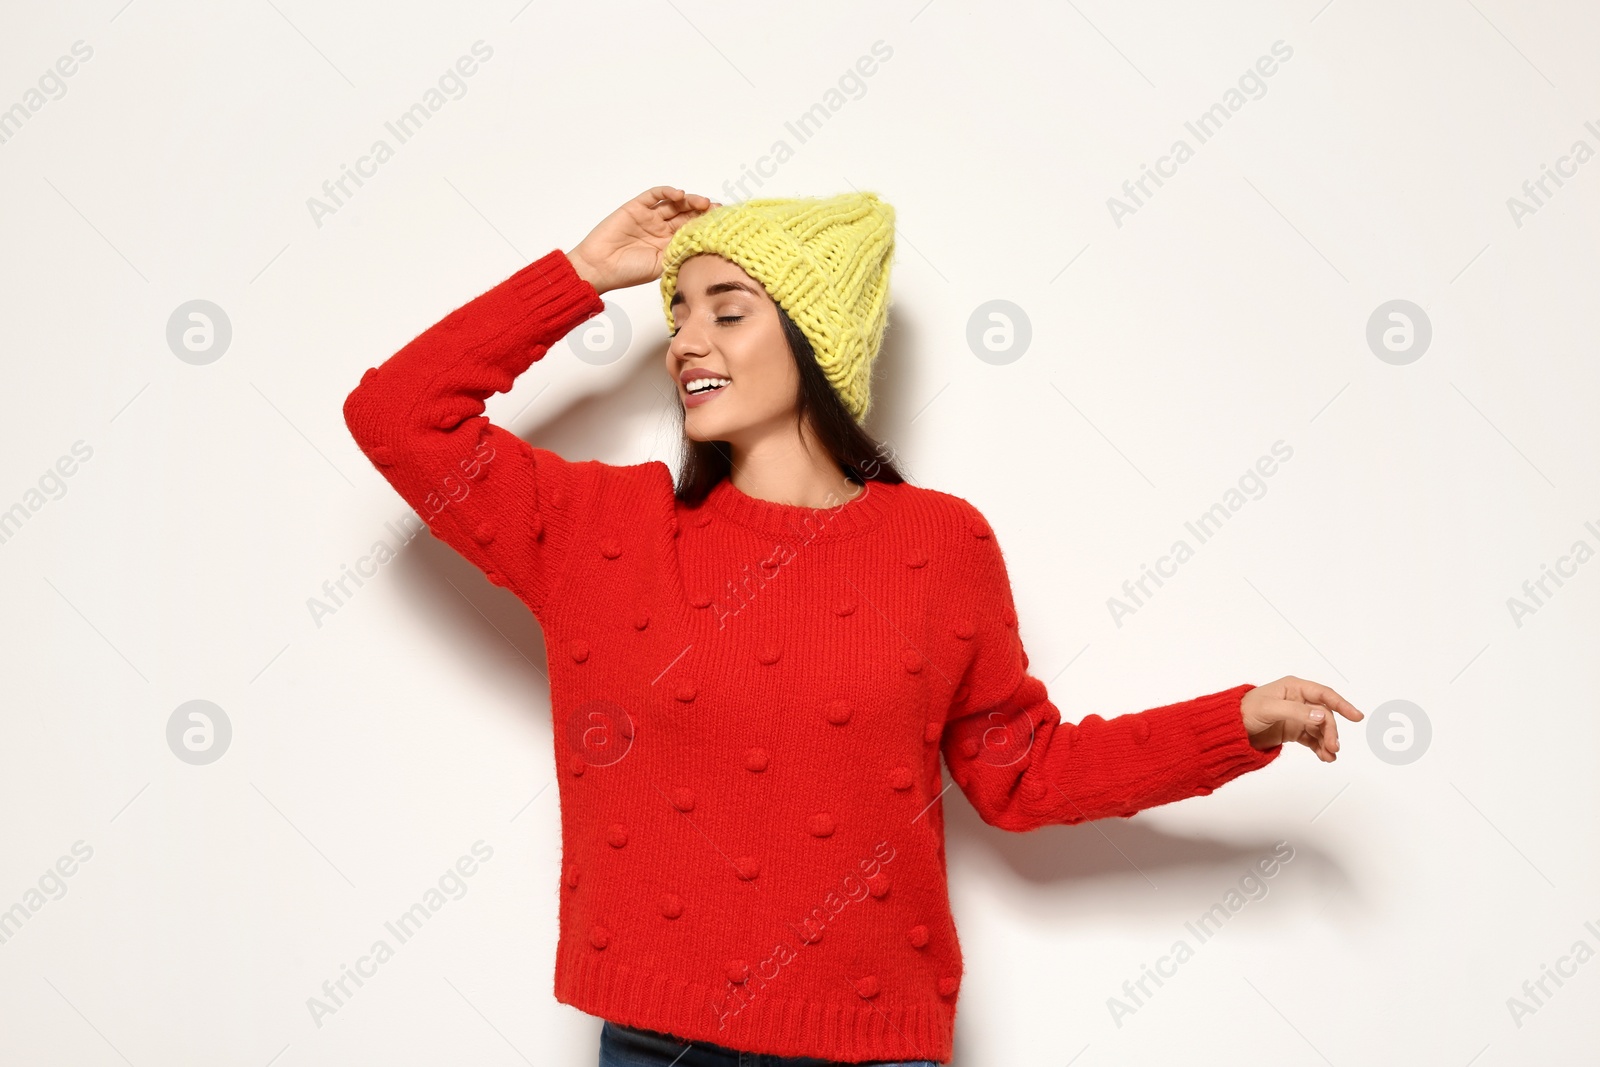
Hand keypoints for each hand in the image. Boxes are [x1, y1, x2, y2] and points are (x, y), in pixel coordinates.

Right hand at [565, 185, 722, 293]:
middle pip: (686, 214)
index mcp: (668, 244)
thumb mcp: (661, 265)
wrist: (600, 268)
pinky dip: (667, 192)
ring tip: (701, 202)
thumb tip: (706, 246)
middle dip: (702, 210)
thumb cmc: (628, 272)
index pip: (692, 229)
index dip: (706, 224)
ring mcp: (648, 217)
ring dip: (689, 200)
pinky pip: (654, 195)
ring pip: (673, 203)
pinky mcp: (635, 207)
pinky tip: (679, 194)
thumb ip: (679, 252)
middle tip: (715, 209)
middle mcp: (660, 229)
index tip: (722, 223)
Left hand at [1240, 675, 1363, 761]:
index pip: (1324, 694)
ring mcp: (1297, 717)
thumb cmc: (1244, 711)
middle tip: (1333, 746)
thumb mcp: (1269, 709)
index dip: (1342, 704)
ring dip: (1327, 742)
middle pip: (1324, 715)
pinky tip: (1324, 757)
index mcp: (1294, 688)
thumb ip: (1296, 711)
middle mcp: (1298, 701)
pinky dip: (1319, 748)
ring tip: (1329, 755)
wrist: (1229, 728)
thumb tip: (1321, 715)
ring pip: (1320, 729)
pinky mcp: (1293, 731)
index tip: (1356, 716)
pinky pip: (1312, 739)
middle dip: (1331, 731)